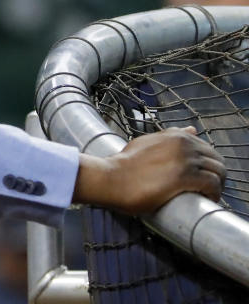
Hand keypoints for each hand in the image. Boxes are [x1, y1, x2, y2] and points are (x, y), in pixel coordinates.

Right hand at [72, 126, 225, 214]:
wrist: (111, 178)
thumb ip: (170, 136)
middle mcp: (183, 144)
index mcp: (176, 135)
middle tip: (206, 189)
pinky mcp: (184, 177)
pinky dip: (214, 194)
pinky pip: (212, 185)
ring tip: (207, 195)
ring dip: (217, 185)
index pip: (207, 149)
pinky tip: (206, 199)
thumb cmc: (126, 164)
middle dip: (216, 175)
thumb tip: (191, 129)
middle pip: (216, 160)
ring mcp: (185, 160)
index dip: (207, 165)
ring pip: (218, 172)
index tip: (201, 176)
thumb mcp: (148, 142)